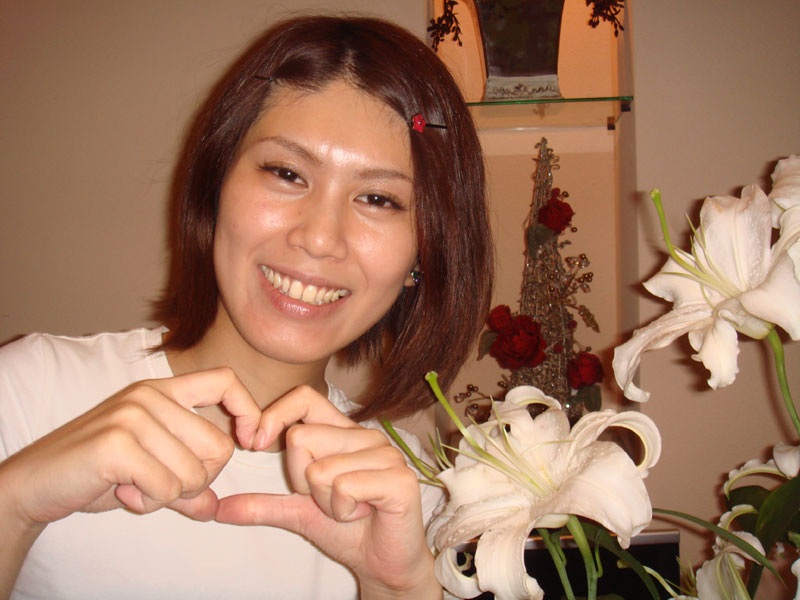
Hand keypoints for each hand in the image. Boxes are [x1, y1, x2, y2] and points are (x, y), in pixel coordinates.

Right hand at [0, 367, 261, 527]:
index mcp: (162, 391)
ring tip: (134, 485)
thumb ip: (184, 486)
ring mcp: (134, 415)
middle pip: (219, 446)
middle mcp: (150, 395)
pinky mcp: (118, 443)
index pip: (226, 381)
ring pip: (194, 474)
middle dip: (199, 481)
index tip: (250, 442)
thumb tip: (215, 507)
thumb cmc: (93, 474)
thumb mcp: (147, 474)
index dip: (248, 411)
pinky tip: (121, 491)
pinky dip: (150, 502)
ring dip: (169, 496)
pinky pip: (167, 487)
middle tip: (161, 485)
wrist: (32, 484)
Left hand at [215, 386, 440, 598]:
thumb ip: (263, 505)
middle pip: (301, 438)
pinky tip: (363, 514)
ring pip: (320, 469)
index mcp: (344, 432)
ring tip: (350, 508)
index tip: (255, 444)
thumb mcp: (298, 513)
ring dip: (326, 502)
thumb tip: (218, 509)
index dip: (275, 415)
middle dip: (303, 482)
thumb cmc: (347, 531)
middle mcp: (367, 435)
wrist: (383, 564)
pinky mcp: (399, 478)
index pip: (304, 397)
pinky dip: (343, 511)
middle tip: (331, 498)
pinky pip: (344, 486)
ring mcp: (386, 454)